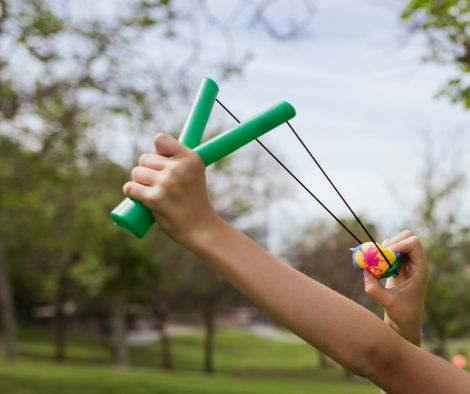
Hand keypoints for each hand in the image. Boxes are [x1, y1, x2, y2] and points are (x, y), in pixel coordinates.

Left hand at [123, 133, 217, 243]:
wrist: (200, 228)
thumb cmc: (193, 201)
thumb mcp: (194, 174)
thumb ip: (178, 158)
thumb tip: (156, 142)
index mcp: (190, 158)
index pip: (160, 139)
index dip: (156, 152)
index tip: (161, 163)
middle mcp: (179, 168)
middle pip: (144, 159)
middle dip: (146, 171)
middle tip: (156, 185)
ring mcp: (167, 183)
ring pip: (136, 173)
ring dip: (138, 182)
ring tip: (151, 193)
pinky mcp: (155, 198)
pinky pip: (131, 188)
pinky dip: (130, 192)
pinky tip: (137, 197)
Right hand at [363, 230, 428, 344]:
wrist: (405, 322)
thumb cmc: (402, 314)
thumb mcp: (388, 303)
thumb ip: (375, 288)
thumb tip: (364, 271)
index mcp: (420, 269)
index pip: (414, 243)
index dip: (399, 245)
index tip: (385, 255)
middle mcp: (415, 263)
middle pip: (406, 237)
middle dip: (391, 242)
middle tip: (379, 254)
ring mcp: (407, 264)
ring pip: (397, 242)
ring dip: (384, 247)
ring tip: (374, 261)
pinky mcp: (397, 266)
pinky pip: (389, 251)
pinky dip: (379, 254)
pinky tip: (373, 265)